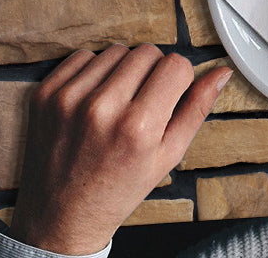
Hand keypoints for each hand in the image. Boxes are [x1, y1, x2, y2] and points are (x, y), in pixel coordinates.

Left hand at [9, 44, 230, 254]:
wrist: (62, 217)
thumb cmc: (118, 189)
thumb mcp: (167, 156)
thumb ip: (197, 109)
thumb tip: (221, 73)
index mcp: (138, 127)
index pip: (175, 64)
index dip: (178, 78)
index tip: (170, 94)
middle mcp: (102, 108)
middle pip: (147, 52)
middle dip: (152, 72)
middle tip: (143, 102)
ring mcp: (69, 99)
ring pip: (116, 50)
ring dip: (122, 70)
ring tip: (117, 102)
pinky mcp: (46, 94)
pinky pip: (83, 56)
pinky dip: (93, 72)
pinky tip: (93, 99)